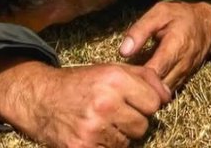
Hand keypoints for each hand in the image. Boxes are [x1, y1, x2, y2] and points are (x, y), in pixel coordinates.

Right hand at [0, 58, 170, 147]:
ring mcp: (93, 129)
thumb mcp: (111, 70)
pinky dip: (106, 147)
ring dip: (120, 136)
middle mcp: (105, 103)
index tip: (136, 102)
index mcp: (114, 80)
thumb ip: (144, 78)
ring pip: (128, 143)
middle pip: (142, 125)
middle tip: (118, 114)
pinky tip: (95, 135)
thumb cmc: (81, 83)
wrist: (43, 99)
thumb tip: (168, 96)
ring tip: (104, 123)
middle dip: (134, 122)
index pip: (154, 103)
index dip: (147, 103)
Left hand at [120, 1, 210, 90]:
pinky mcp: (183, 81)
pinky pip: (167, 93)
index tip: (122, 74)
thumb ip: (140, 30)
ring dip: (147, 92)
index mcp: (175, 47)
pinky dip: (154, 92)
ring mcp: (183, 76)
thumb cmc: (180, 15)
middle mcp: (181, 66)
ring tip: (131, 83)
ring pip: (162, 95)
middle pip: (157, 89)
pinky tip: (142, 84)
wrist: (207, 24)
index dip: (136, 78)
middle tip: (123, 82)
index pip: (154, 73)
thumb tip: (123, 52)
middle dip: (139, 88)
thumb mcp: (160, 13)